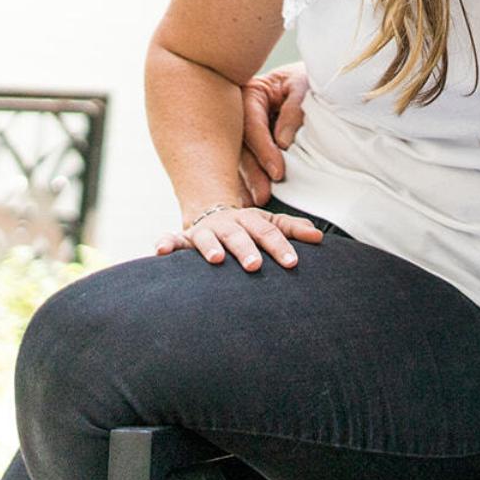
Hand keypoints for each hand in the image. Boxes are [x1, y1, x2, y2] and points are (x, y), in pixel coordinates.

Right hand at [154, 205, 322, 270]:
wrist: (210, 213)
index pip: (268, 232)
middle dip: (246, 249)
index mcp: (250, 221)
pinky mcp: (183, 239)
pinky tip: (159, 252)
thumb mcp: (270, 224)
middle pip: (238, 236)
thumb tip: (319, 237)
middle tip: (255, 266)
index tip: (292, 262)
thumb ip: (293, 229)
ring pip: (206, 238)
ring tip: (217, 259)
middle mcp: (226, 225)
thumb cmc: (247, 227)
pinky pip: (171, 240)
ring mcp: (203, 231)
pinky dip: (165, 244)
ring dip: (210, 247)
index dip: (280, 246)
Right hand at [239, 63, 309, 204]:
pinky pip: (243, 162)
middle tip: (263, 196)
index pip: (252, 124)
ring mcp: (240, 128)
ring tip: (254, 204)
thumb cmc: (308, 79)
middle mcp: (239, 112)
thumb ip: (294, 109)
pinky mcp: (247, 142)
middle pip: (241, 146)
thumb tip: (283, 142)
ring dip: (246, 181)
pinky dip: (245, 181)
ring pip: (239, 158)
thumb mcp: (303, 86)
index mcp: (249, 92)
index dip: (264, 150)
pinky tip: (247, 200)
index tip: (278, 172)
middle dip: (252, 173)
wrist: (316, 78)